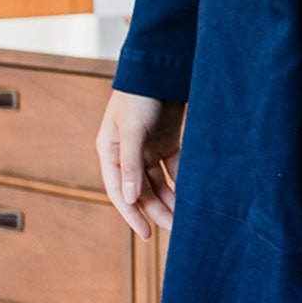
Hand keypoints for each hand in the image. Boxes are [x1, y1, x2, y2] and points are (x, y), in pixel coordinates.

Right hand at [95, 90, 184, 238]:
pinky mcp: (166, 141)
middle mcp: (127, 154)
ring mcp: (147, 148)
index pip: (119, 191)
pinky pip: (173, 168)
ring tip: (185, 218)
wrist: (161, 68)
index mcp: (110, 151)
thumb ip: (130, 164)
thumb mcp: (132, 130)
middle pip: (140, 190)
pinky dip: (181, 181)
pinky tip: (191, 195)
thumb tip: (128, 199)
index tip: (146, 234)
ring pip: (158, 182)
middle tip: (174, 229)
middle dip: (156, 210)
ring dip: (169, 199)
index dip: (132, 214)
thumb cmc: (139, 95)